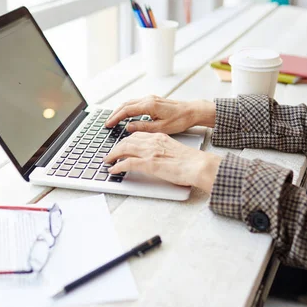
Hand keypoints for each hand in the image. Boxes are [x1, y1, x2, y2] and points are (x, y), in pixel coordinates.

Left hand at [104, 132, 221, 192]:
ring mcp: (150, 152)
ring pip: (124, 149)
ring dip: (113, 155)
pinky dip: (118, 166)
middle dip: (116, 147)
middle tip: (109, 154)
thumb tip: (156, 157)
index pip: (137, 136)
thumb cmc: (191, 161)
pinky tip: (113, 170)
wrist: (198, 165)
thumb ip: (162, 150)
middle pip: (127, 140)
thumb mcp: (174, 150)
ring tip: (107, 161)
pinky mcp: (149, 164)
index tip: (120, 146)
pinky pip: (128, 163)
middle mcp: (153, 142)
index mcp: (159, 137)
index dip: (125, 141)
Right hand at [105, 95, 215, 133]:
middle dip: (115, 114)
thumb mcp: (161, 128)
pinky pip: (136, 103)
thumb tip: (128, 127)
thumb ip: (143, 127)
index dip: (115, 118)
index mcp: (149, 105)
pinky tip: (126, 115)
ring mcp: (151, 98)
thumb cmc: (180, 120)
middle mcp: (148, 99)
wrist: (193, 111)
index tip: (108, 125)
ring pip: (130, 103)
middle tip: (107, 123)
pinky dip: (128, 109)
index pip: (126, 110)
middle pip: (125, 105)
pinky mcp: (154, 100)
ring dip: (120, 110)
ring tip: (114, 120)